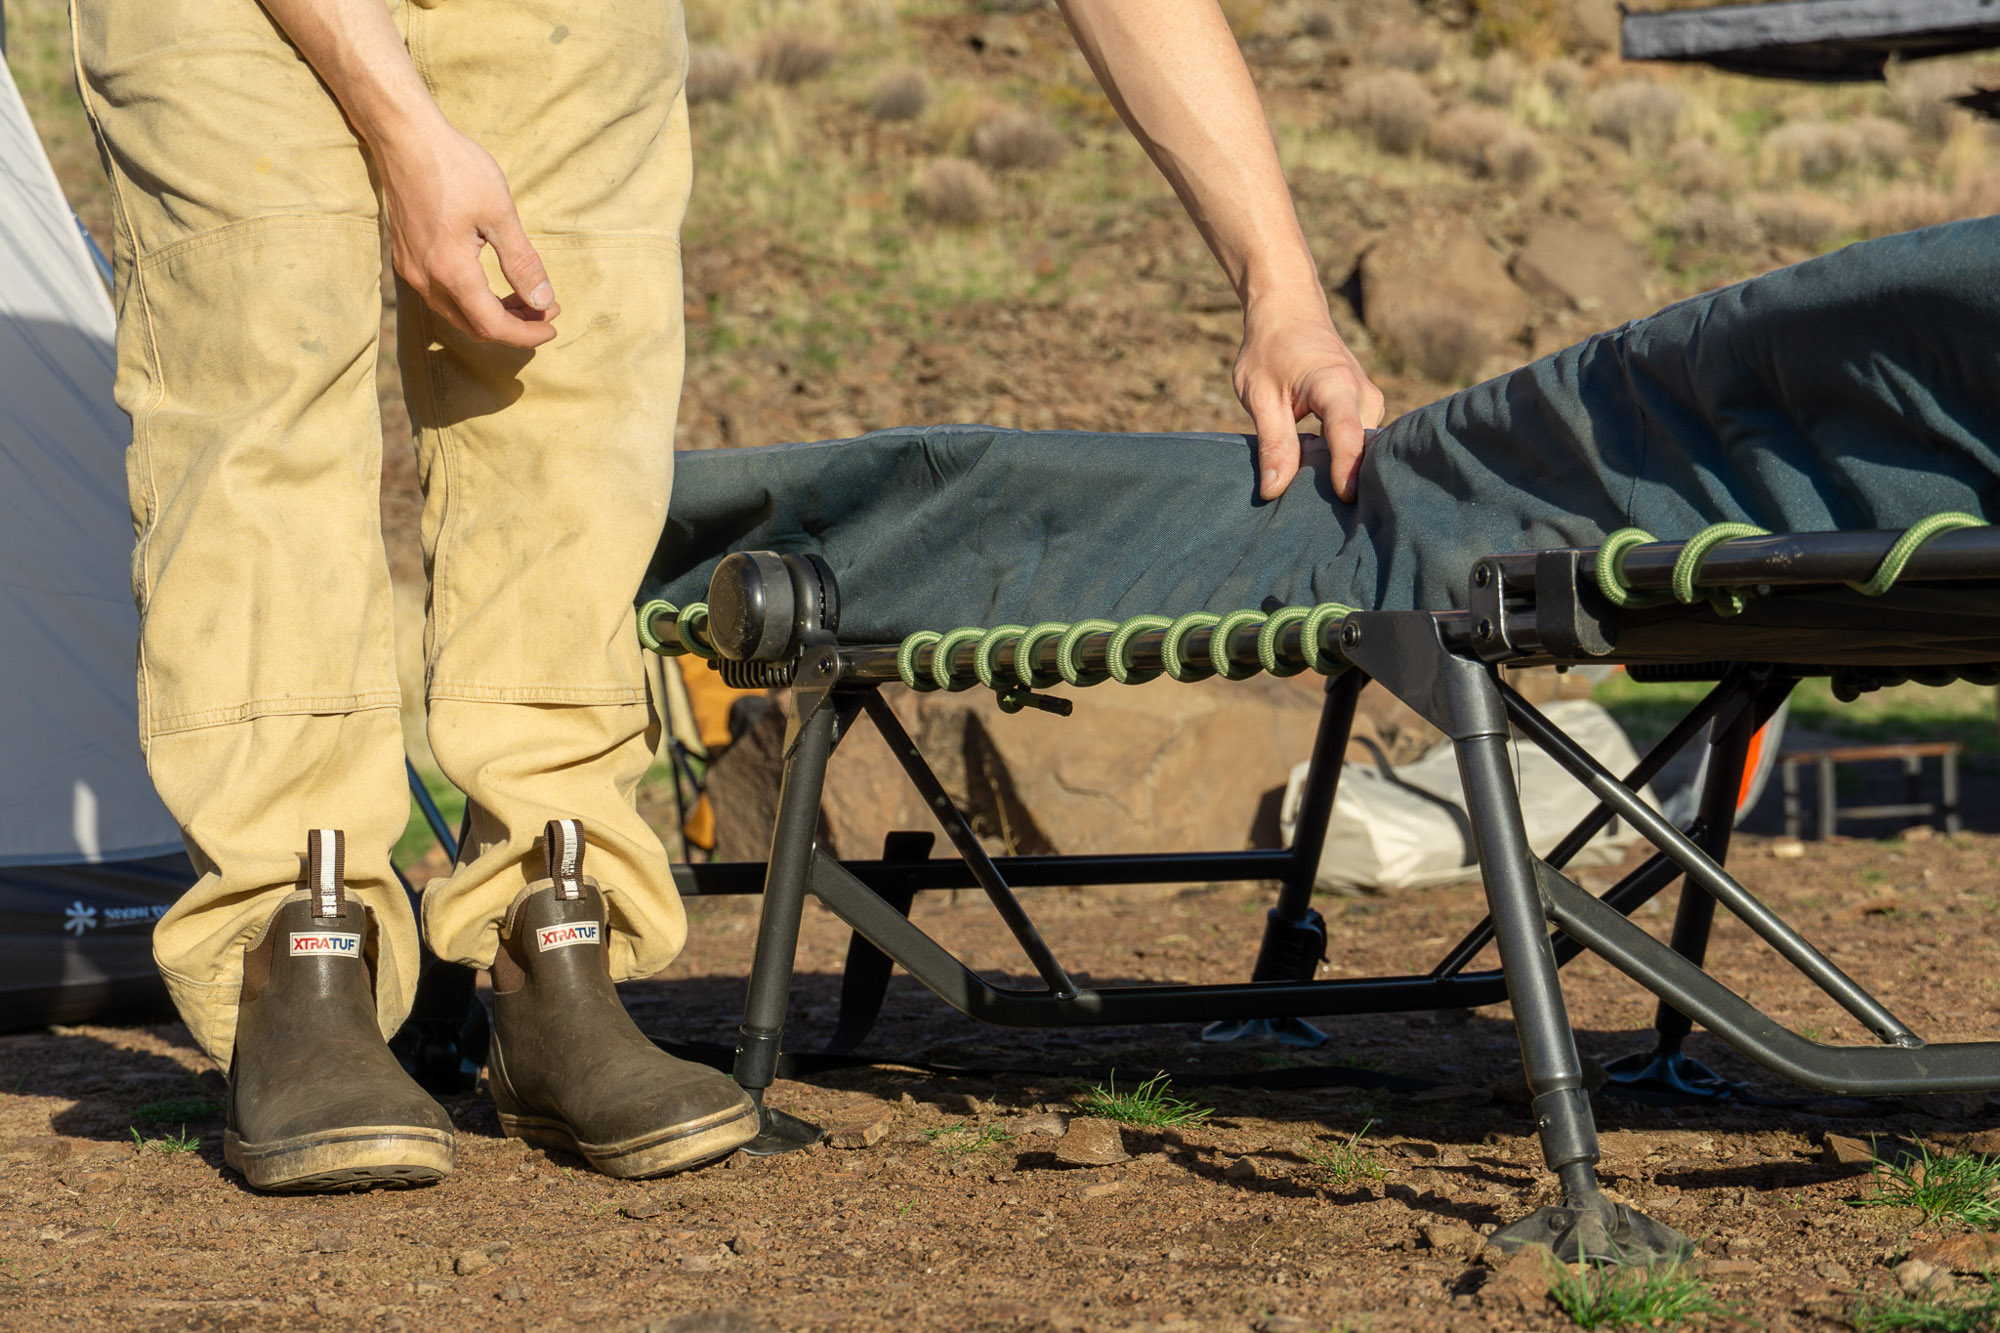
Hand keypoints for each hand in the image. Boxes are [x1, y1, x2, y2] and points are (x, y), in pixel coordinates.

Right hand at [375, 120, 558, 348]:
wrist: (404, 136)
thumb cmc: (455, 167)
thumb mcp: (500, 214)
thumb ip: (522, 262)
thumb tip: (544, 300)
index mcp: (451, 271)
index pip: (492, 326)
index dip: (526, 334)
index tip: (553, 326)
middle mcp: (426, 278)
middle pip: (474, 326)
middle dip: (513, 326)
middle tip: (545, 309)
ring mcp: (411, 269)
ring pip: (456, 313)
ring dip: (491, 314)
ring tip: (524, 297)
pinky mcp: (406, 257)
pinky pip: (441, 295)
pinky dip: (470, 299)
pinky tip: (491, 282)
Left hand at [1233, 303, 1384, 502]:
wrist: (1289, 309)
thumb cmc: (1269, 349)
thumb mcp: (1260, 396)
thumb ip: (1273, 443)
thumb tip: (1274, 490)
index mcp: (1334, 383)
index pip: (1346, 431)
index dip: (1346, 466)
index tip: (1344, 497)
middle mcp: (1362, 392)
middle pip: (1364, 446)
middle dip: (1347, 477)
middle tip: (1324, 516)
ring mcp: (1369, 399)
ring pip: (1367, 447)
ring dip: (1346, 469)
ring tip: (1325, 503)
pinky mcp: (1367, 407)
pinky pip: (1363, 440)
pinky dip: (1346, 458)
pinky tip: (1327, 480)